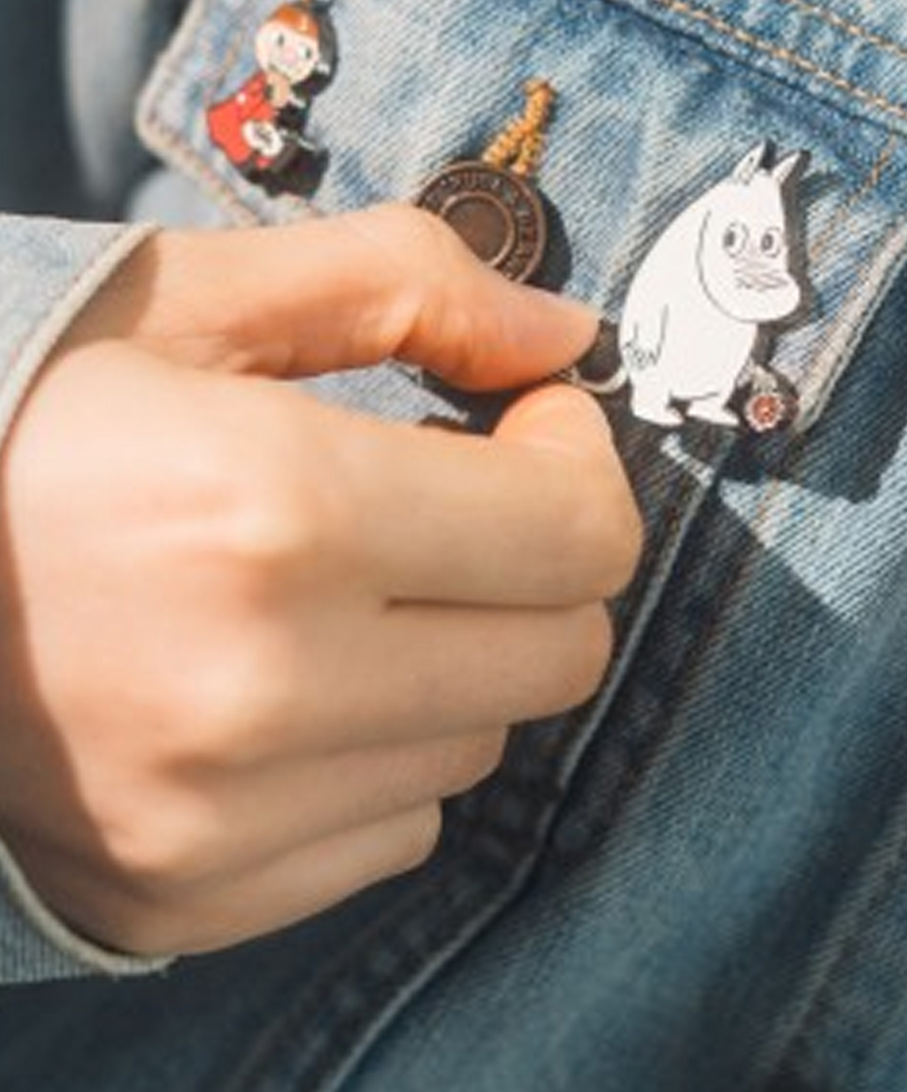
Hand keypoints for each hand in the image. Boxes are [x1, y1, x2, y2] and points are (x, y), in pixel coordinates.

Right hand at [0, 206, 641, 955]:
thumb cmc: (11, 410)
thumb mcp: (193, 295)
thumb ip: (406, 285)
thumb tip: (563, 336)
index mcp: (273, 509)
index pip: (577, 533)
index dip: (578, 458)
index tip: (526, 422)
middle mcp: (256, 686)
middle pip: (562, 652)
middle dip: (542, 559)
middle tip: (463, 500)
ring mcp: (216, 815)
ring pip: (482, 741)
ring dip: (454, 653)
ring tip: (345, 587)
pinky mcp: (183, 891)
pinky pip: (393, 831)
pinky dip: (378, 753)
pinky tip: (289, 684)